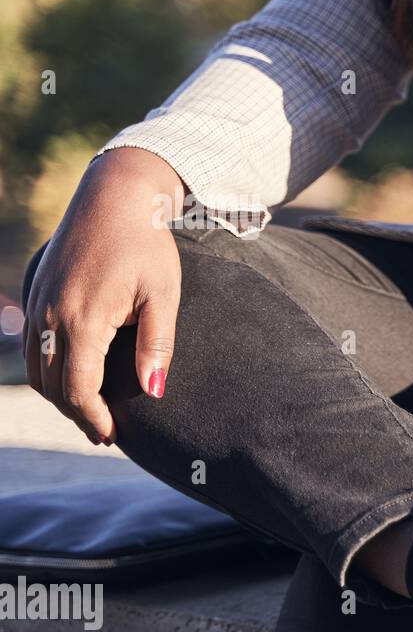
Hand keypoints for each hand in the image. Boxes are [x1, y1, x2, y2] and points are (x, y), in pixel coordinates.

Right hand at [23, 147, 183, 444]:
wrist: (115, 195)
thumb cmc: (147, 245)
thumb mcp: (163, 295)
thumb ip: (158, 346)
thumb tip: (154, 391)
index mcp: (82, 319)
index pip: (78, 388)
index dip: (94, 418)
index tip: (113, 436)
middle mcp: (50, 314)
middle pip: (52, 384)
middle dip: (76, 413)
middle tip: (104, 432)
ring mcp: (38, 301)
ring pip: (36, 367)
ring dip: (60, 394)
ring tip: (90, 411)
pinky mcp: (37, 290)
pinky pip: (30, 343)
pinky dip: (47, 368)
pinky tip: (71, 375)